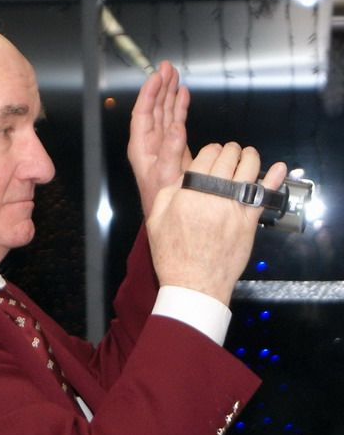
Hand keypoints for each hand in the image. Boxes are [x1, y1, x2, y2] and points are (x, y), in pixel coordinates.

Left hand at [127, 61, 191, 217]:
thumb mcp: (166, 175)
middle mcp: (150, 143)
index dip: (149, 93)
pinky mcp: (174, 147)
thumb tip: (177, 127)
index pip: (142, 113)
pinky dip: (179, 108)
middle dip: (160, 87)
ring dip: (169, 93)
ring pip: (164, 112)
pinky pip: (175, 122)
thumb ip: (171, 151)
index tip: (157, 76)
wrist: (169, 211)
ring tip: (174, 75)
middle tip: (167, 68)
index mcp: (141, 147)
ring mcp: (162, 144)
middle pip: (153, 108)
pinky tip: (182, 95)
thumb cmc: (162, 198)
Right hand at [146, 141, 286, 305]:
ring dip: (250, 158)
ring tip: (248, 158)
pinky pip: (265, 194)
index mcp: (189, 192)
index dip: (212, 150)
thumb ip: (167, 192)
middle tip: (231, 154)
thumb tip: (183, 176)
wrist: (194, 284)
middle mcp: (213, 195)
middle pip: (229, 157)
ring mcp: (234, 207)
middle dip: (231, 151)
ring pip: (250, 168)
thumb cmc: (174, 257)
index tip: (213, 153)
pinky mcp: (248, 222)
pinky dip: (274, 178)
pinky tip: (278, 169)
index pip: (207, 155)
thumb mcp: (156, 220)